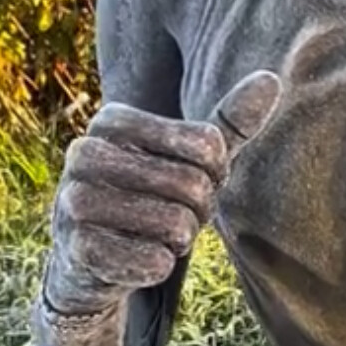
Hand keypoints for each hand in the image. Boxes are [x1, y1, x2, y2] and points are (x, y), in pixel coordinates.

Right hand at [43, 70, 280, 314]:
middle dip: (197, 211)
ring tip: (154, 236)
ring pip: (173, 225)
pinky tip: (138, 259)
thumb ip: (229, 123)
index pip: (206, 144)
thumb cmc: (150, 199)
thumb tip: (272, 79)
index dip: (214, 174)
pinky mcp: (77, 250)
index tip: (190, 183)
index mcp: (111, 120)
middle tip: (173, 217)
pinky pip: (153, 262)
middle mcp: (84, 153)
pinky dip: (159, 266)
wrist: (89, 263)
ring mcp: (73, 201)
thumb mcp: (191, 160)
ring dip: (179, 240)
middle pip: (192, 184)